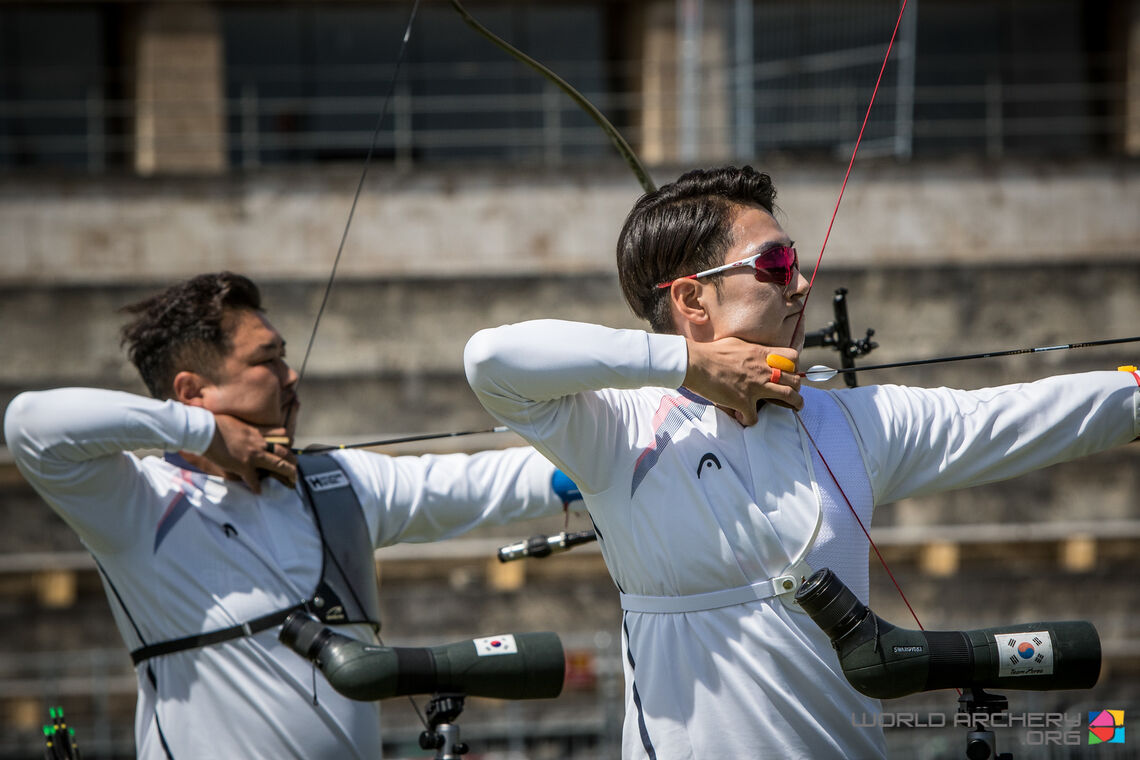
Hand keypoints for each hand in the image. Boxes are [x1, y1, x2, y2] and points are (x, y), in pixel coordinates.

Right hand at [203, 414, 297, 492]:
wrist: (206, 431)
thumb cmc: (217, 423)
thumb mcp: (238, 421)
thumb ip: (248, 427)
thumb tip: (248, 429)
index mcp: (258, 432)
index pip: (281, 436)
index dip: (288, 443)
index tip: (291, 448)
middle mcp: (260, 444)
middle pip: (284, 453)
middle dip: (292, 461)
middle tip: (296, 469)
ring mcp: (253, 456)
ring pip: (278, 465)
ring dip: (287, 474)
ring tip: (291, 481)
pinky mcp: (243, 466)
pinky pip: (254, 480)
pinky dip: (257, 487)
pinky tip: (259, 492)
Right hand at [683, 338, 802, 424]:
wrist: (696, 363)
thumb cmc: (712, 352)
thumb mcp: (738, 343)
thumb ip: (751, 350)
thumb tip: (753, 353)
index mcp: (761, 354)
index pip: (792, 357)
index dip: (794, 365)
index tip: (790, 371)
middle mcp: (763, 370)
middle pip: (795, 379)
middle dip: (798, 387)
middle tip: (795, 392)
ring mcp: (755, 387)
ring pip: (788, 397)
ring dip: (794, 404)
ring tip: (795, 407)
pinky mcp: (743, 402)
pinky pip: (755, 417)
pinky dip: (750, 420)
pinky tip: (744, 418)